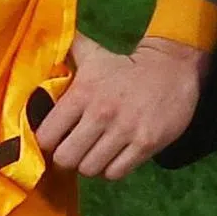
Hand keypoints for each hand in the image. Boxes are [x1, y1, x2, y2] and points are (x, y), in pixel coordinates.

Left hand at [35, 32, 208, 180]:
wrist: (172, 67)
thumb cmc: (125, 66)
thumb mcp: (94, 54)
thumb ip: (66, 53)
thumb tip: (44, 42)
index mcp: (83, 92)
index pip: (46, 135)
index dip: (47, 141)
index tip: (55, 138)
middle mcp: (101, 113)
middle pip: (66, 159)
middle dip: (68, 157)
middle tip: (76, 149)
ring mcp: (125, 130)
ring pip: (90, 170)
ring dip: (90, 164)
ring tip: (96, 152)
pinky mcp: (146, 144)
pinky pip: (115, 173)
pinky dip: (112, 169)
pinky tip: (115, 155)